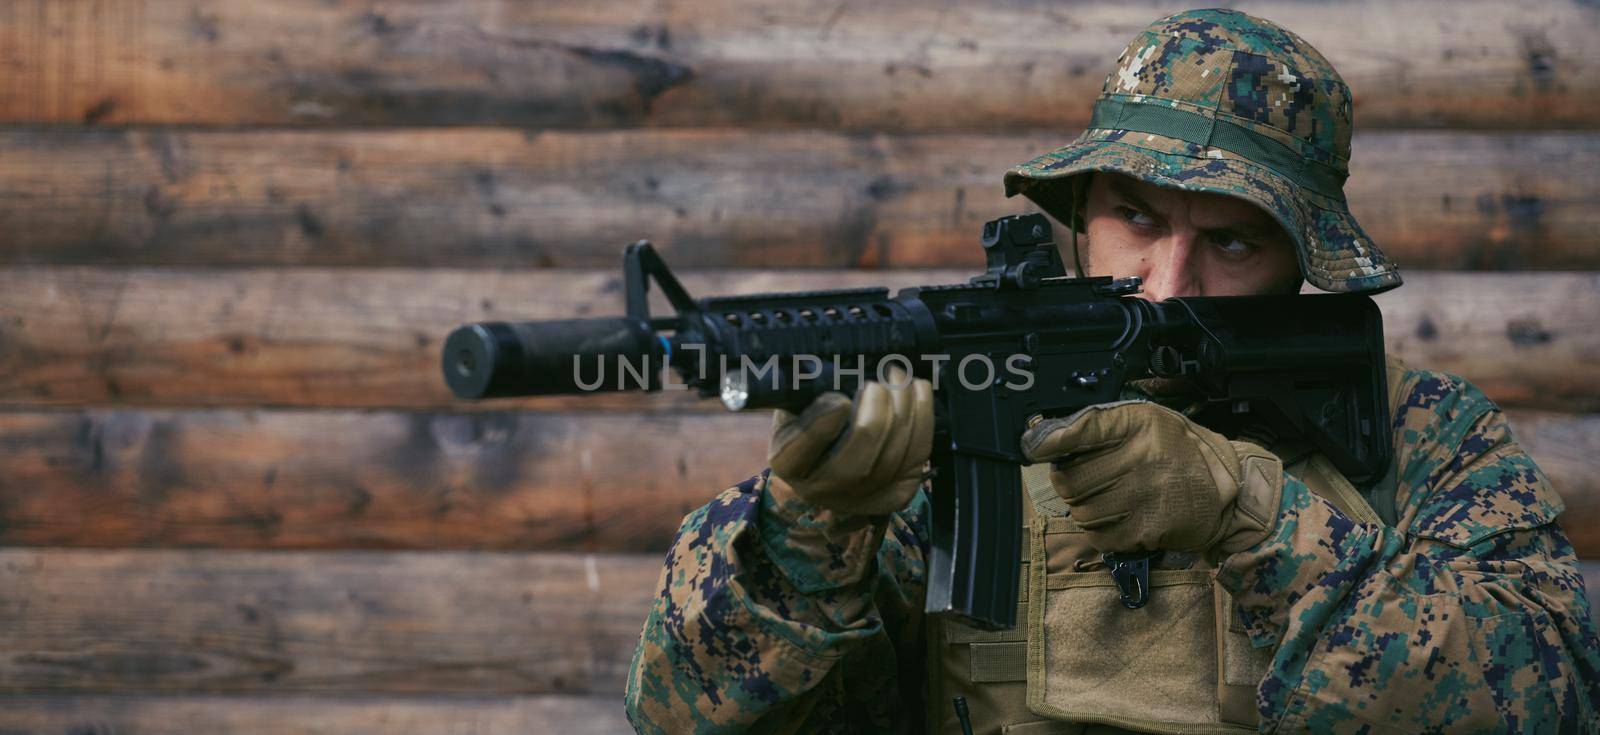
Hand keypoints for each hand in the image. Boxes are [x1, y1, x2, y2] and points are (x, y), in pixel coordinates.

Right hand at [767, 367, 933, 516]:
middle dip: (874, 416)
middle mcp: (822, 488)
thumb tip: (827, 367)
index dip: (822, 423)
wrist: (833, 465)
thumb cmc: (812, 421)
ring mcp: (863, 496)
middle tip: (878, 383)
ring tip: (898, 378)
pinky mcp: (897, 492)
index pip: (800, 447)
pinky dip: (923, 417)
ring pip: (893, 456)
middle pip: (855, 463)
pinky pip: (917, 454)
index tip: (838, 398)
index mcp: (787, 462)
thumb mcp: (794, 404)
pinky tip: (917, 390)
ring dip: (903, 409)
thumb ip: (806, 389)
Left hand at [1019, 401, 1282, 554]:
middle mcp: (1143, 458)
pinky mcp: (1147, 529)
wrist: (1227, 492)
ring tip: (1105, 497)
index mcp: (1140, 424)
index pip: (1084, 429)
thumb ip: (1099, 425)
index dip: (1051, 440)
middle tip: (1084, 478)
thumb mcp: (1146, 421)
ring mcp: (1145, 496)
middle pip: (1071, 478)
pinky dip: (1100, 530)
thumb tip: (1046, 437)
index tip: (1033, 446)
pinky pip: (1099, 535)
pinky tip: (1119, 517)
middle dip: (1068, 481)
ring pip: (1081, 510)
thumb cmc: (1179, 451)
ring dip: (1083, 507)